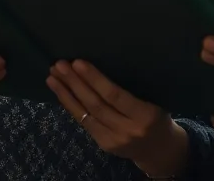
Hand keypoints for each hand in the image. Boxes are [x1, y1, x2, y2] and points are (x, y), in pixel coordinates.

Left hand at [46, 60, 187, 177]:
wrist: (160, 150)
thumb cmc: (158, 116)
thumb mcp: (154, 101)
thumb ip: (132, 90)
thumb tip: (103, 62)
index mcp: (145, 115)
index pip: (114, 95)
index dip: (94, 79)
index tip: (78, 62)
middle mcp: (127, 129)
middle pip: (96, 104)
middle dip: (75, 83)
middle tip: (60, 65)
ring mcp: (113, 140)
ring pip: (85, 115)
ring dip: (66, 94)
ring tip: (53, 77)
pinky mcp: (103, 145)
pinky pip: (84, 123)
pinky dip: (71, 106)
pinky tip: (61, 93)